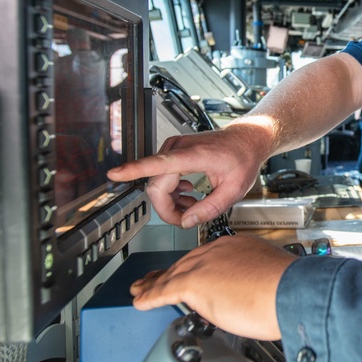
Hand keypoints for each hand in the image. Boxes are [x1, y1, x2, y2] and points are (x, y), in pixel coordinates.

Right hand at [108, 119, 272, 228]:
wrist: (247, 140)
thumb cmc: (243, 158)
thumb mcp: (234, 190)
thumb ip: (210, 208)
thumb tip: (187, 221)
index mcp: (194, 155)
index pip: (157, 163)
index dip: (133, 170)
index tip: (114, 174)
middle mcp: (179, 148)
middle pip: (156, 186)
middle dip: (167, 208)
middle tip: (186, 219)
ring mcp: (175, 148)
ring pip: (158, 183)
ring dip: (171, 201)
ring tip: (194, 205)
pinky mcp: (173, 151)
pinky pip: (162, 176)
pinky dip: (172, 191)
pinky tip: (189, 195)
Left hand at [130, 234, 296, 339]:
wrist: (291, 291)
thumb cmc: (289, 289)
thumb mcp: (269, 277)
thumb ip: (252, 281)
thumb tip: (247, 296)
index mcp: (237, 247)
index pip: (208, 258)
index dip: (195, 267)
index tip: (191, 273)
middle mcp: (219, 251)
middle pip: (187, 263)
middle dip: (170, 273)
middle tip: (156, 279)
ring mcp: (205, 265)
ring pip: (173, 275)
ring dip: (155, 284)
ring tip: (142, 291)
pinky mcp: (194, 283)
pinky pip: (165, 290)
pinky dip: (151, 297)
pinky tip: (142, 302)